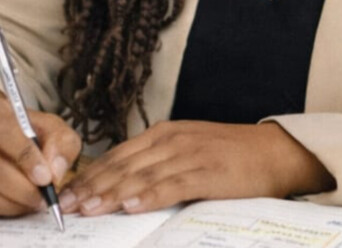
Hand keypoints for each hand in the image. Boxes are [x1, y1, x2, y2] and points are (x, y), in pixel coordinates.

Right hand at [0, 84, 81, 216]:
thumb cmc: (15, 126)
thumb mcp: (45, 123)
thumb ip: (59, 141)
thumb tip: (55, 170)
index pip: (1, 130)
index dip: (25, 157)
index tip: (46, 178)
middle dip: (21, 189)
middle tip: (43, 198)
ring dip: (10, 204)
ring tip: (31, 203)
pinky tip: (13, 205)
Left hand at [60, 120, 333, 215]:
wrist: (274, 152)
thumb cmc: (229, 155)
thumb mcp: (187, 149)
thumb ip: (157, 162)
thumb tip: (121, 185)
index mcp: (163, 133)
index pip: (117, 155)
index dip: (91, 174)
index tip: (67, 192)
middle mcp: (171, 140)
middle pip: (123, 165)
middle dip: (92, 186)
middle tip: (67, 205)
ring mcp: (189, 154)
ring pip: (142, 175)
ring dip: (112, 193)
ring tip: (89, 208)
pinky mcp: (208, 172)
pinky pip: (173, 185)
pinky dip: (150, 196)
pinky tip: (131, 206)